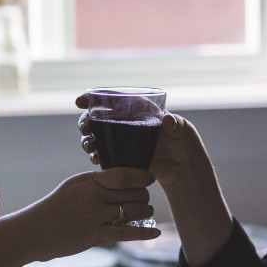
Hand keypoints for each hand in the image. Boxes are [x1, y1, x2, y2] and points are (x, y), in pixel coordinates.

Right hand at [24, 168, 159, 261]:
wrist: (33, 231)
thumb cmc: (55, 208)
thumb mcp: (74, 186)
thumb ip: (96, 183)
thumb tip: (123, 180)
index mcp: (88, 180)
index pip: (124, 174)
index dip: (143, 176)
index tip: (150, 178)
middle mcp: (93, 196)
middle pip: (133, 193)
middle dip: (144, 196)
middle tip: (145, 199)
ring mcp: (94, 216)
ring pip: (133, 211)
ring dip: (145, 212)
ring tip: (145, 213)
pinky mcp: (95, 235)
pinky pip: (126, 233)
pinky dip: (144, 232)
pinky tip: (155, 232)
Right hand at [75, 95, 204, 185]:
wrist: (185, 169)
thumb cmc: (186, 144)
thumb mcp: (183, 130)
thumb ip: (176, 124)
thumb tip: (168, 120)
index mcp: (140, 109)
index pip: (115, 98)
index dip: (95, 97)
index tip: (81, 101)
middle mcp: (129, 122)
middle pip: (100, 117)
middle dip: (86, 120)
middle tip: (84, 127)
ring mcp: (125, 140)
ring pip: (99, 136)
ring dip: (88, 139)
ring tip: (89, 146)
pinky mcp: (124, 157)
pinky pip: (105, 154)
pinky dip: (97, 155)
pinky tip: (95, 159)